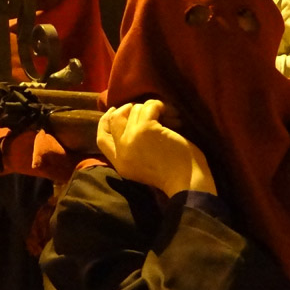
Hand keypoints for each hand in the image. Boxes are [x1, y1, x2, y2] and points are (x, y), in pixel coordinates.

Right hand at [97, 99, 215, 196]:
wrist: (188, 183)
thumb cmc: (173, 175)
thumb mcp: (142, 167)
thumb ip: (131, 150)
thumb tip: (128, 121)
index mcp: (119, 164)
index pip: (101, 138)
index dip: (105, 121)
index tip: (113, 111)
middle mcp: (122, 151)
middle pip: (114, 120)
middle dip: (127, 109)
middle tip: (143, 108)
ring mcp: (132, 138)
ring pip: (133, 111)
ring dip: (149, 108)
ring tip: (165, 116)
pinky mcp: (146, 129)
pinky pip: (148, 107)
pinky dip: (159, 106)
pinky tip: (170, 114)